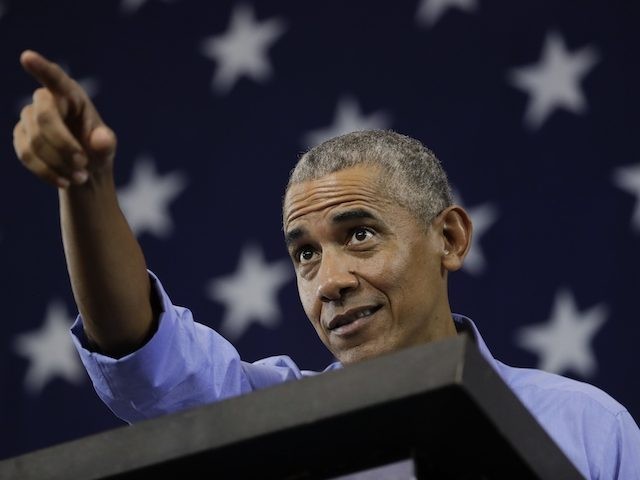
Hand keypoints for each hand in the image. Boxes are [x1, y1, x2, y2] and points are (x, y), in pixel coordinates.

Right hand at [13, 50, 116, 188]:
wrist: (83, 170)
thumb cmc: (97, 150)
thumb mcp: (107, 148)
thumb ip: (106, 143)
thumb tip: (101, 139)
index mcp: (71, 95)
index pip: (56, 79)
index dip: (41, 68)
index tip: (27, 57)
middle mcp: (46, 101)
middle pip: (43, 116)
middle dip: (62, 144)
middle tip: (83, 165)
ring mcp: (29, 117)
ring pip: (34, 140)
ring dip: (58, 164)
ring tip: (80, 177)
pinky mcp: (20, 136)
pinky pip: (26, 155)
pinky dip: (47, 172)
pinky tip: (64, 181)